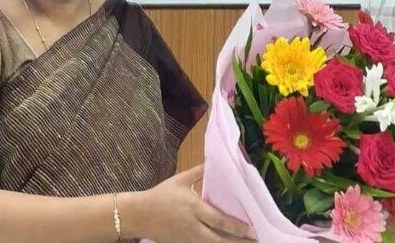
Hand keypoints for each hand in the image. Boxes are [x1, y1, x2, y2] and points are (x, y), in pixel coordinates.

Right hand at [134, 164, 256, 242]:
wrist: (138, 215)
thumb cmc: (160, 195)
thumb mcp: (180, 180)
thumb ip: (199, 171)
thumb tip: (216, 160)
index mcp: (193, 208)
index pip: (219, 220)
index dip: (237, 226)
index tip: (252, 229)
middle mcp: (192, 226)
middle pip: (219, 239)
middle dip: (238, 241)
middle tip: (256, 240)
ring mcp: (187, 239)